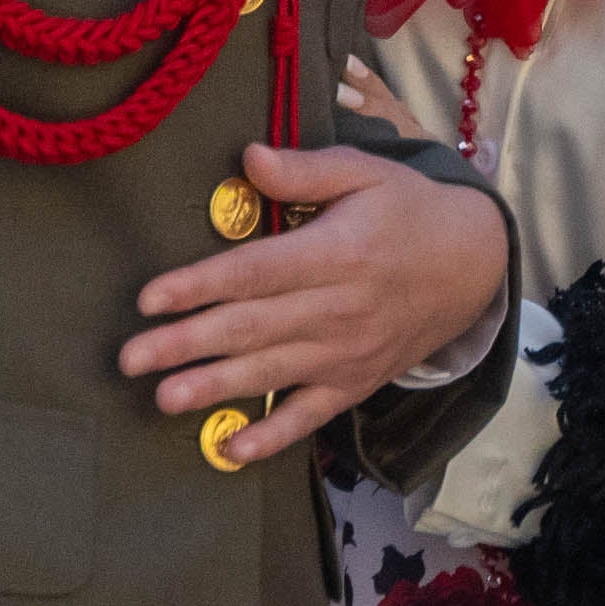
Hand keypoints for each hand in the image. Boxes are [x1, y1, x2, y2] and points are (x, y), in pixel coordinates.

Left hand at [119, 142, 515, 460]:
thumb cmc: (408, 211)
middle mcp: (338, 309)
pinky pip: (310, 415)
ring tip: (164, 399)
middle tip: (132, 358)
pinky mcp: (355, 382)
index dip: (201, 285)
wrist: (472, 266)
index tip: (150, 297)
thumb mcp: (366, 173)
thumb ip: (306, 170)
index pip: (256, 272)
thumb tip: (248, 156)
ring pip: (271, 373)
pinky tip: (231, 449)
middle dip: (187, 344)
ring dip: (215, 389)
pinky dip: (273, 436)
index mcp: (337, 253)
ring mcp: (347, 352)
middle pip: (252, 328)